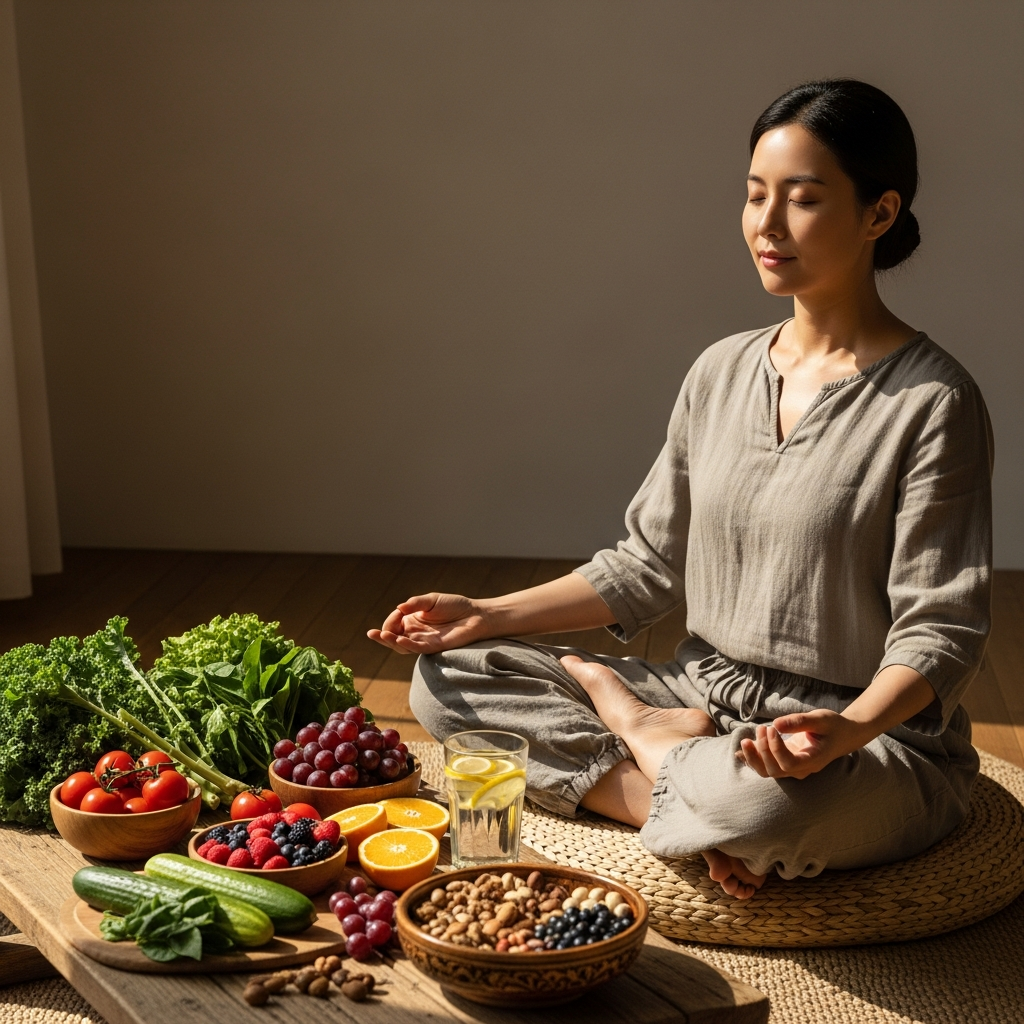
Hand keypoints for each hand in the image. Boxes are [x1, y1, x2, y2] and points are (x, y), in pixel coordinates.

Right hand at [367, 592, 487, 653]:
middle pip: (394, 638)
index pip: (395, 623)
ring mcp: (424, 641)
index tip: (396, 613)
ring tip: (383, 635)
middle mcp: (416, 632)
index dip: (391, 620)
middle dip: (382, 636)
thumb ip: (414, 604)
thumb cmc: (454, 606)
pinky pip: (417, 648)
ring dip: (391, 642)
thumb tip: (399, 608)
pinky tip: (399, 640)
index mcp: (413, 620)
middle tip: (372, 634)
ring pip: (403, 646)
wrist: (475, 615)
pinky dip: (407, 645)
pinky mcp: (434, 647)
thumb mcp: (431, 600)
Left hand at [735, 709, 867, 779]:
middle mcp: (802, 769)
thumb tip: (775, 724)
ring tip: (745, 740)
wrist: (843, 735)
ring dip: (754, 757)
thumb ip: (799, 721)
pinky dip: (752, 760)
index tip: (771, 728)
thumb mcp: (821, 719)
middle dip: (762, 750)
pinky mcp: (786, 762)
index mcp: (813, 760)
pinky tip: (739, 752)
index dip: (775, 749)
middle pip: (775, 771)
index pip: (789, 764)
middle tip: (761, 727)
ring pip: (768, 772)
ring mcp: (793, 768)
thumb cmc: (834, 726)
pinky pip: (766, 766)